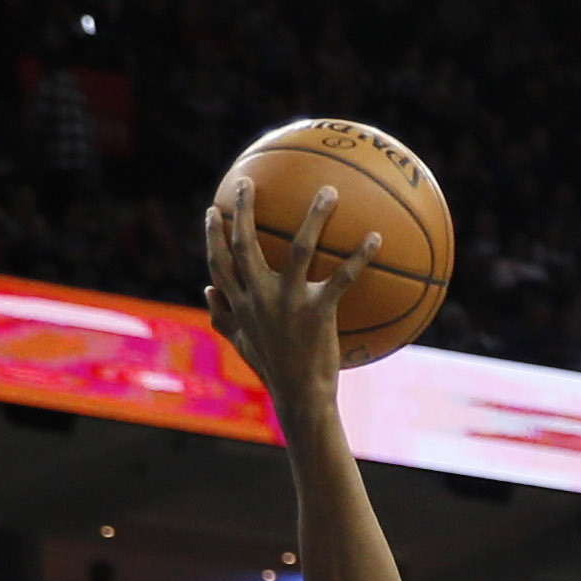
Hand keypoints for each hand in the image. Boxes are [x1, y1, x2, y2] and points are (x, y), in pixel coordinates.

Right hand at [200, 175, 364, 417]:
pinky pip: (341, 278)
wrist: (300, 398)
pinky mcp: (317, 312)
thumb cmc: (274, 371)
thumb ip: (223, 317)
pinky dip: (360, 257)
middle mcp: (259, 298)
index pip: (218, 263)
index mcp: (240, 304)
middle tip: (247, 182)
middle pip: (246, 243)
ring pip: (300, 248)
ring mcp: (288, 303)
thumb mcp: (242, 344)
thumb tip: (205, 291)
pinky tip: (375, 237)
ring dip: (315, 216)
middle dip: (243, 209)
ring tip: (329, 191)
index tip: (212, 211)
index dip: (212, 235)